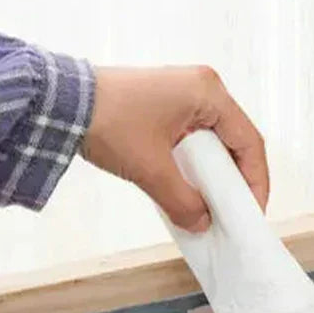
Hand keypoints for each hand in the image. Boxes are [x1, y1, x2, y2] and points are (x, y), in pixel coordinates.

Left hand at [80, 66, 268, 232]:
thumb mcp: (151, 170)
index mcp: (208, 93)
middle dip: (236, 181)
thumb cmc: (107, 122)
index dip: (256, 182)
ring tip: (213, 207)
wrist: (58, 102)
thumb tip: (203, 224)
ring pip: (215, 143)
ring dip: (215, 176)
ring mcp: (184, 94)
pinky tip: (190, 190)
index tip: (253, 213)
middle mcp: (202, 88)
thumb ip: (183, 202)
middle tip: (235, 214)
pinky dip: (196, 167)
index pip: (249, 143)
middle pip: (235, 142)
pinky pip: (195, 140)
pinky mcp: (167, 105)